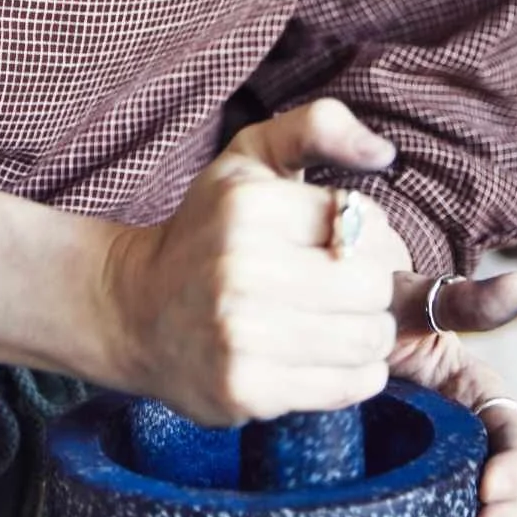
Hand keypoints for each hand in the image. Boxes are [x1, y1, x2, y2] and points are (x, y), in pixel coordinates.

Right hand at [102, 98, 400, 426]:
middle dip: (371, 289)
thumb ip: (318, 127)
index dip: (368, 236)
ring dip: (366, 334)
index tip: (339, 246)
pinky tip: (318, 356)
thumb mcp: (251, 158)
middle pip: (374, 286)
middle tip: (342, 291)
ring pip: (369, 339)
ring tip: (332, 323)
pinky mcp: (246, 388)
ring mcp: (241, 334)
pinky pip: (349, 385)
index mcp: (247, 203)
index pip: (366, 223)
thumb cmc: (207, 231)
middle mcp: (242, 267)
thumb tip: (383, 152)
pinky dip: (351, 374)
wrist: (134, 311)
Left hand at [389, 270, 516, 516]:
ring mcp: (446, 465)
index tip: (487, 492)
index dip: (511, 466)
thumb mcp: (408, 300)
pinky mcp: (420, 489)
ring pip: (490, 516)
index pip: (510, 431)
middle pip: (511, 484)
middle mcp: (469, 433)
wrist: (322, 330)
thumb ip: (460, 299)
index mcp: (476, 391)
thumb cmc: (368, 308)